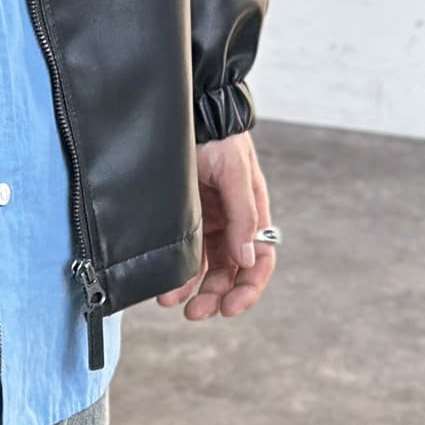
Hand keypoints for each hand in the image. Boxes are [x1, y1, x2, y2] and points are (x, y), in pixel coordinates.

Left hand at [156, 131, 275, 319]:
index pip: (259, 261)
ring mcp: (208, 221)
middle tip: (196, 311)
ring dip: (193, 288)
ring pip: (205, 266)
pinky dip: (177, 269)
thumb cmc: (220, 139)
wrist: (194, 113)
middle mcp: (232, 223)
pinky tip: (166, 283)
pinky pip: (184, 250)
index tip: (230, 307)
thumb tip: (246, 257)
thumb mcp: (236, 173)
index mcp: (252, 215)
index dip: (248, 288)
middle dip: (215, 295)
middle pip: (230, 271)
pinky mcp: (186, 217)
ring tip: (173, 301)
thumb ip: (243, 215)